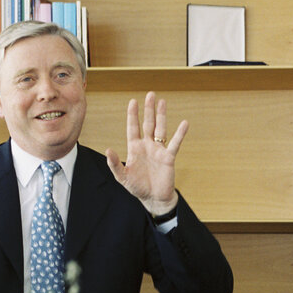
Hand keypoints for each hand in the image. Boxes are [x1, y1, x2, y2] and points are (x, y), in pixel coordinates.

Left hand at [105, 92, 187, 214]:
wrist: (154, 198)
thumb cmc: (138, 187)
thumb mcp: (122, 177)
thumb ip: (114, 164)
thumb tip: (108, 150)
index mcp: (134, 148)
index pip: (133, 128)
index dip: (133, 115)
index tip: (133, 102)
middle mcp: (147, 146)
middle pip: (148, 124)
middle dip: (148, 110)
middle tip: (150, 95)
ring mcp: (158, 150)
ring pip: (161, 129)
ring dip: (162, 116)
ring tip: (163, 102)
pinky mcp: (169, 157)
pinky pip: (175, 143)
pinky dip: (180, 134)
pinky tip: (184, 124)